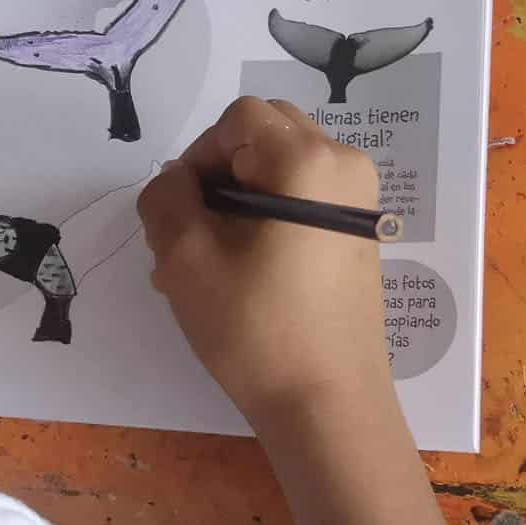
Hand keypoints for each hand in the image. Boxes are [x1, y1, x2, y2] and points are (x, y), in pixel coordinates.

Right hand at [138, 97, 394, 433]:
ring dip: (234, 201)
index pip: (237, 119)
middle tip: (190, 235)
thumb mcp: (185, 257)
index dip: (199, 156)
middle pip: (264, 134)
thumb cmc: (256, 328)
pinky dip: (264, 219)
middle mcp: (346, 166)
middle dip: (217, 175)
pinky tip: (236, 275)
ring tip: (204, 265)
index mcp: (310, 160)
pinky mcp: (358, 234)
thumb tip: (177, 181)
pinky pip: (302, 199)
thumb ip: (165, 197)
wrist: (328, 405)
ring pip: (278, 168)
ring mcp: (360, 201)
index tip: (183, 213)